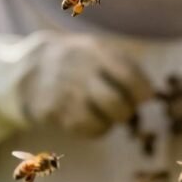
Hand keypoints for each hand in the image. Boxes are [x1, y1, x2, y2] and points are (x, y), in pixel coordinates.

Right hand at [20, 34, 153, 136]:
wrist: (31, 67)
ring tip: (108, 113)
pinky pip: (85, 130)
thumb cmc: (81, 61)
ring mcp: (62, 93)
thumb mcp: (101, 51)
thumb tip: (151, 95)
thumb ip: (127, 67)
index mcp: (95, 51)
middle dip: (127, 110)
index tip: (146, 96)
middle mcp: (77, 71)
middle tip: (126, 107)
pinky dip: (97, 129)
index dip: (143, 91)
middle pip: (115, 103)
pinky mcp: (51, 112)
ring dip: (112, 121)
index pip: (128, 75)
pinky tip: (94, 119)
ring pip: (101, 122)